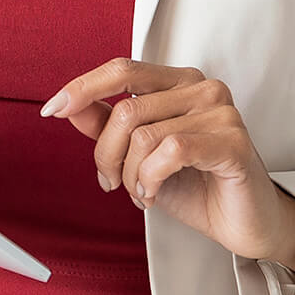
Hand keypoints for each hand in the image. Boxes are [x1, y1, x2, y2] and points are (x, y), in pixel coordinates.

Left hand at [45, 58, 294, 269]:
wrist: (243, 224)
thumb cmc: (196, 187)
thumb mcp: (139, 156)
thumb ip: (108, 127)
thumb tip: (69, 107)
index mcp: (180, 82)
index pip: (123, 69)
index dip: (83, 87)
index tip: (51, 109)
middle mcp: (203, 88)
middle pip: (126, 110)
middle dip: (106, 155)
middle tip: (111, 183)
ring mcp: (221, 111)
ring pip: (143, 135)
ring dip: (130, 176)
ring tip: (141, 193)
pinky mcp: (233, 141)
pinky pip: (171, 151)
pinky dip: (151, 178)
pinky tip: (154, 194)